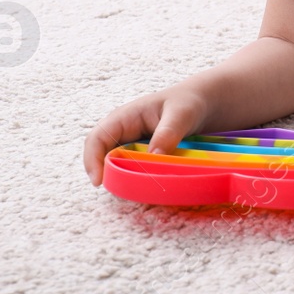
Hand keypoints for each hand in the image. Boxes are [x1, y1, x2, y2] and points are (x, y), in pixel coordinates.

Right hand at [83, 85, 210, 185]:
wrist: (200, 103)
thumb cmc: (187, 103)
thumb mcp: (181, 114)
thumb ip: (167, 133)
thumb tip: (153, 157)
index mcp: (124, 117)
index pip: (97, 139)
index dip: (92, 160)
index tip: (99, 181)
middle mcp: (122, 132)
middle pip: (102, 156)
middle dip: (106, 174)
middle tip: (122, 191)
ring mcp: (130, 144)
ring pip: (116, 165)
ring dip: (121, 178)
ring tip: (135, 191)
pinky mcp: (141, 155)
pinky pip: (131, 168)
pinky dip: (135, 178)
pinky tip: (146, 186)